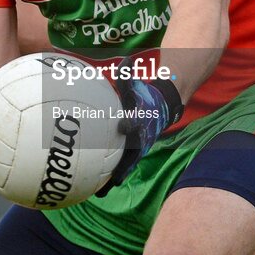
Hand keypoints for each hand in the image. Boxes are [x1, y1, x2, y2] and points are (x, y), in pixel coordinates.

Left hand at [100, 67, 182, 193]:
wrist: (161, 110)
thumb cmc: (143, 96)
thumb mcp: (137, 86)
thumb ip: (128, 76)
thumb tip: (124, 59)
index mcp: (140, 122)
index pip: (135, 123)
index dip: (129, 124)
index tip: (122, 126)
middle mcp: (140, 139)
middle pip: (131, 156)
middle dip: (122, 167)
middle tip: (112, 180)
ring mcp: (137, 149)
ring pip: (125, 168)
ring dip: (113, 181)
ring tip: (98, 195)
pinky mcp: (131, 154)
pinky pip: (119, 167)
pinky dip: (108, 178)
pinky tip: (93, 189)